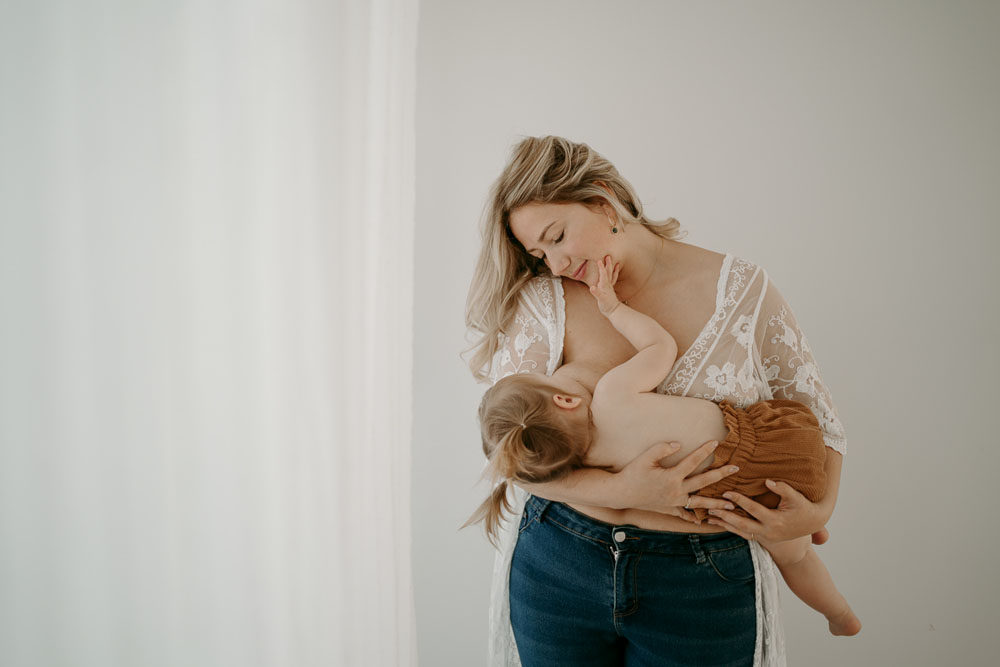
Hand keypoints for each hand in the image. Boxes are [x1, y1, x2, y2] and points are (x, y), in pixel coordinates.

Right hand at [588, 255, 621, 314]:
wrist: (613, 311)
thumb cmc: (606, 305)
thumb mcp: (600, 300)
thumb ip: (596, 293)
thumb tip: (592, 287)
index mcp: (604, 286)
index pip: (603, 274)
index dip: (601, 267)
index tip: (599, 260)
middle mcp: (608, 284)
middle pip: (608, 272)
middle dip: (608, 264)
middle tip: (608, 255)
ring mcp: (610, 286)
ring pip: (611, 274)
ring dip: (611, 267)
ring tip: (613, 261)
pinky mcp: (610, 289)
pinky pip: (613, 279)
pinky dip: (614, 273)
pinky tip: (614, 271)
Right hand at [616, 440, 739, 516]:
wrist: (621, 493)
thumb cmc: (632, 473)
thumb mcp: (645, 458)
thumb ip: (662, 449)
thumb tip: (678, 444)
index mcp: (672, 477)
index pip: (693, 461)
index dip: (704, 450)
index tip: (716, 442)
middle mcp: (677, 491)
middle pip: (704, 482)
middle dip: (721, 474)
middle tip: (736, 468)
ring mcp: (674, 502)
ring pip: (700, 503)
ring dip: (716, 504)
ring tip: (731, 505)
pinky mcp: (669, 508)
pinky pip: (685, 514)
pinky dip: (694, 517)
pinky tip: (703, 521)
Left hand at [705, 479, 829, 542]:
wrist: (812, 523)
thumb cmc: (804, 507)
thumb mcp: (796, 497)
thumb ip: (783, 488)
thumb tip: (768, 481)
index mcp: (775, 521)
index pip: (753, 510)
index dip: (739, 500)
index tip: (725, 492)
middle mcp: (768, 532)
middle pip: (742, 525)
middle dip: (725, 517)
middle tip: (710, 507)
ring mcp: (765, 537)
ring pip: (741, 532)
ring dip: (725, 525)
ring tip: (709, 517)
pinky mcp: (764, 538)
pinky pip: (745, 535)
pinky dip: (732, 529)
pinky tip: (721, 523)